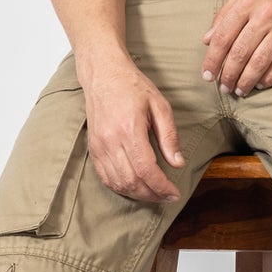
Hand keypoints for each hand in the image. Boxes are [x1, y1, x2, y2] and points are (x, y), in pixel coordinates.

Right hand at [78, 54, 185, 203]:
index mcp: (129, 129)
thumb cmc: (133, 86)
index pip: (146, 169)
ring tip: (154, 194)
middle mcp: (111, 140)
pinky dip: (121, 187)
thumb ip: (169, 136)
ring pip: (118, 183)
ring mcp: (99, 146)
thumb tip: (177, 163)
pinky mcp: (93, 149)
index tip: (174, 193)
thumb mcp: (160, 106)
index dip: (162, 187)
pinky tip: (134, 187)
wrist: (104, 75)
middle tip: (167, 196)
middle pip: (132, 181)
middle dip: (152, 195)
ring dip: (137, 194)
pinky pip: (105, 177)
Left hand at [201, 0, 271, 97]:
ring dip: (246, 81)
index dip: (212, 60)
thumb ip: (224, 15)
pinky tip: (260, 84)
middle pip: (239, 53)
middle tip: (223, 88)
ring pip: (259, 62)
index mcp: (247, 3)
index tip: (207, 75)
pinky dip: (269, 78)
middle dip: (228, 75)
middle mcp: (264, 16)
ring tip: (239, 90)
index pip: (223, 37)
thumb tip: (207, 40)